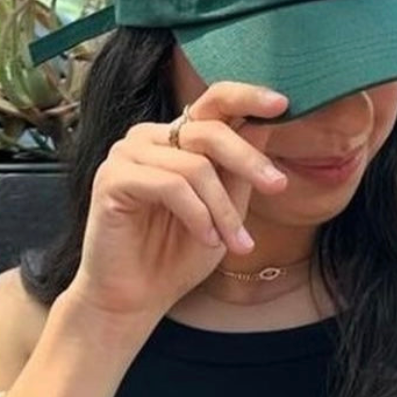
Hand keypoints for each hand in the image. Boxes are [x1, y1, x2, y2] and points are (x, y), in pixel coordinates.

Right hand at [64, 82, 289, 338]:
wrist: (136, 299)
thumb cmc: (178, 255)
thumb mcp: (224, 209)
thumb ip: (239, 170)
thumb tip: (266, 126)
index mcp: (175, 138)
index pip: (213, 102)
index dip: (248, 97)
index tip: (284, 104)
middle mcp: (149, 137)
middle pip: (211, 131)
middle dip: (249, 161)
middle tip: (277, 186)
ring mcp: (126, 154)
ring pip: (195, 166)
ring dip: (223, 210)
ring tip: (235, 244)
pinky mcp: (112, 179)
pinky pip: (171, 186)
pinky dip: (197, 215)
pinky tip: (207, 240)